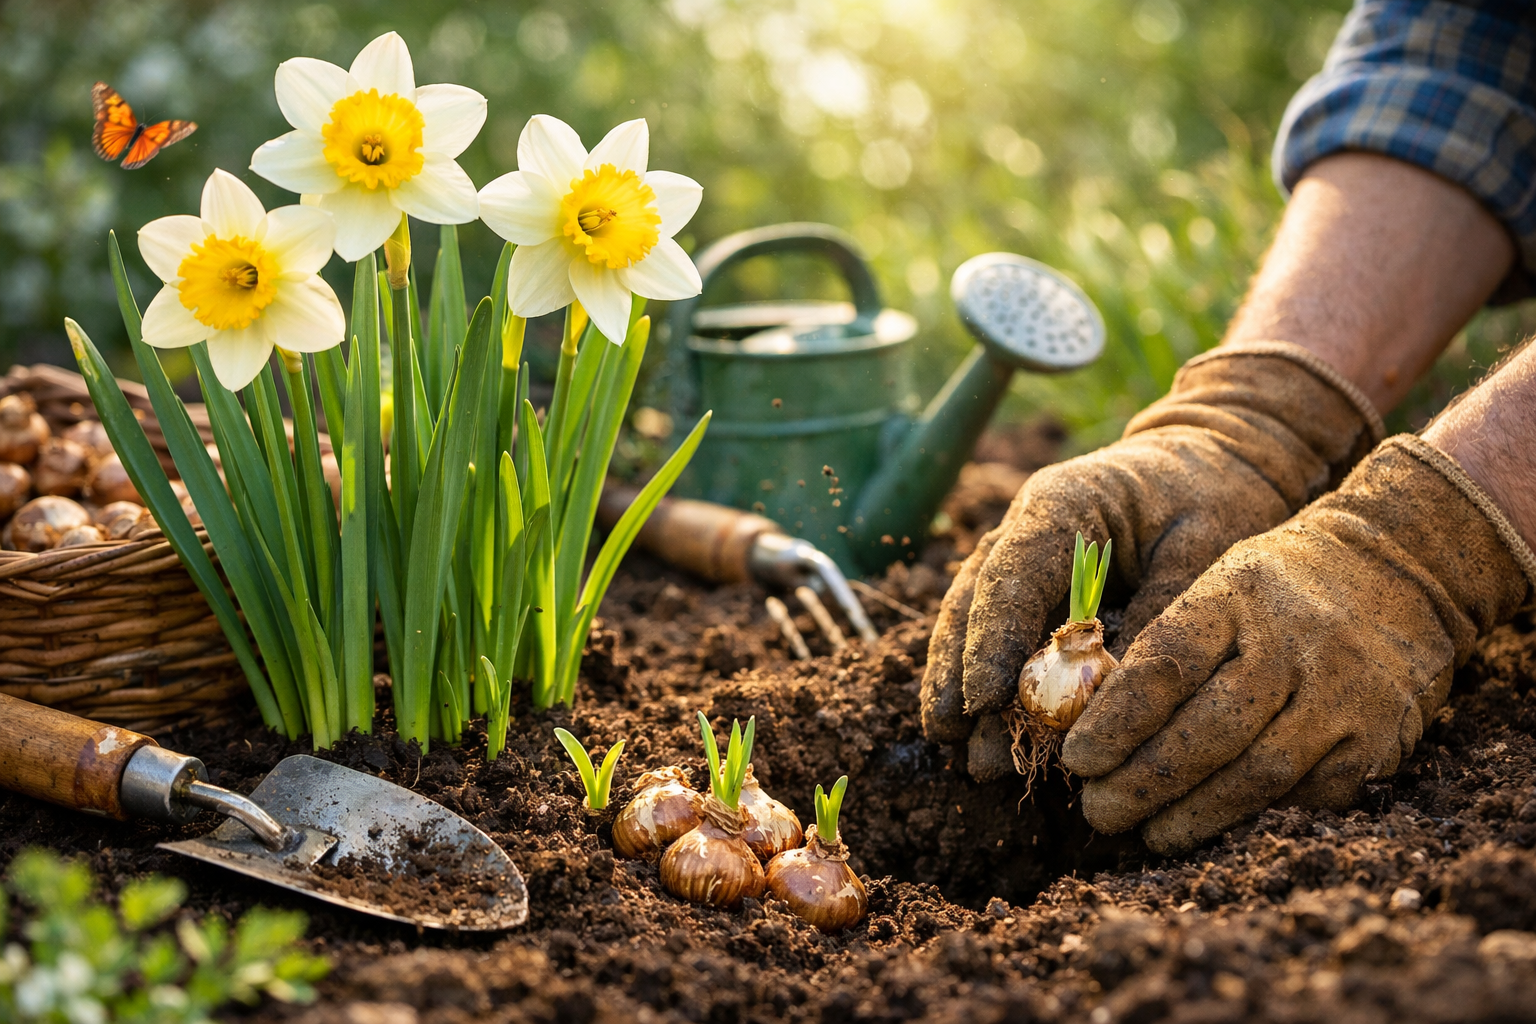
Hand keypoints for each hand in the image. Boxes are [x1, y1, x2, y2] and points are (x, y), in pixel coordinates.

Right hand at [921, 343, 1382, 779]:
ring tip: (953, 745)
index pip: (1011, 575)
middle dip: (963, 674)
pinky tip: (973, 724)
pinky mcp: (1035, 583)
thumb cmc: (1218, 495)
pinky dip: (986, 676)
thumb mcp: (1207, 550)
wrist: (1220, 458)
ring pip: (971, 619)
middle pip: (975, 602)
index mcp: (1063, 502)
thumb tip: (1118, 696)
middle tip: (959, 742)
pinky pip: (996, 631)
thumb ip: (1161, 616)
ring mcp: (1023, 554)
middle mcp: (1026, 527)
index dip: (991, 641)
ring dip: (959, 681)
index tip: (980, 702)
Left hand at [1062, 437, 1534, 852]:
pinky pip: (1307, 796)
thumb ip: (1163, 646)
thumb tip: (1088, 724)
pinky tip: (1215, 826)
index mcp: (1236, 596)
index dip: (1116, 721)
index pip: (1166, 665)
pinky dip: (1254, 817)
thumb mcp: (1215, 584)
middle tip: (1098, 812)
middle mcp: (1293, 644)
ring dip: (1194, 815)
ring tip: (1148, 834)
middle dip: (1143, 782)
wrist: (1397, 571)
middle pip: (1208, 731)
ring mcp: (1341, 695)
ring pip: (1257, 774)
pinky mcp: (1377, 740)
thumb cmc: (1275, 590)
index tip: (1075, 759)